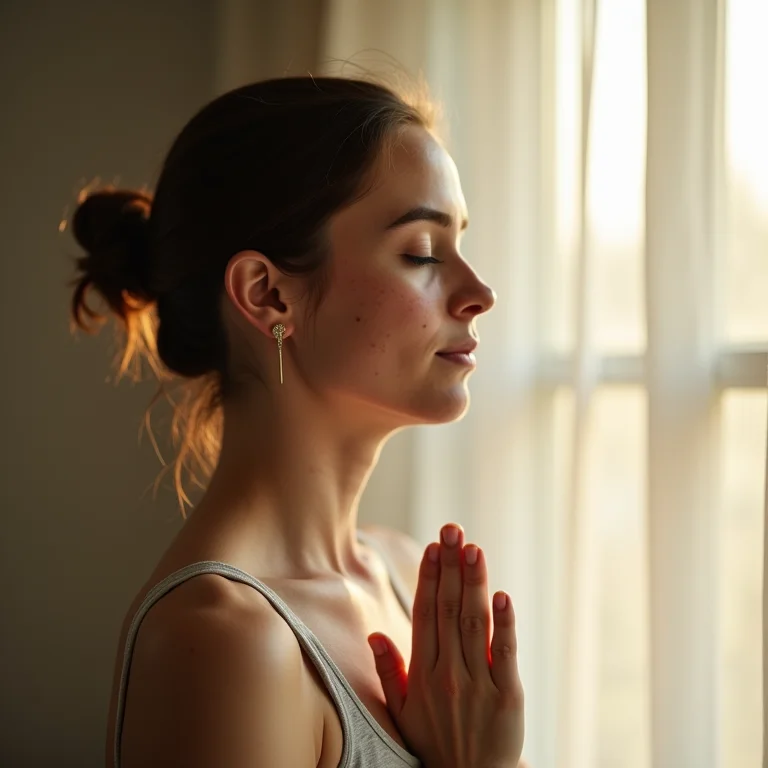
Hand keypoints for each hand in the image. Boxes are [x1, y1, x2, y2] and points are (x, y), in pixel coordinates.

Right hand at [367, 523, 524, 767]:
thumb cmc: (434, 741)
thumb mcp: (401, 711)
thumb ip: (390, 670)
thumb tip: (375, 633)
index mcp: (422, 673)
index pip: (425, 614)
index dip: (429, 577)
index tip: (434, 546)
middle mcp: (448, 674)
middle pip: (450, 610)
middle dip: (451, 566)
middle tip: (454, 530)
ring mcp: (479, 684)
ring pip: (475, 624)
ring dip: (474, 583)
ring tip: (474, 548)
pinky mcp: (508, 696)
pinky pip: (506, 653)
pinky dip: (505, 623)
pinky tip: (501, 594)